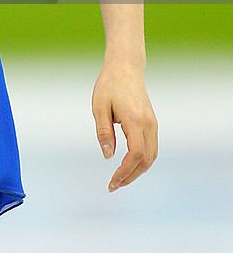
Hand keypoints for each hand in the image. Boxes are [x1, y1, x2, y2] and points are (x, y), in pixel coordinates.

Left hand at [91, 63, 157, 191]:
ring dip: (137, 171)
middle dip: (131, 176)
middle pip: (146, 160)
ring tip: (120, 179)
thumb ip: (104, 132)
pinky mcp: (152, 123)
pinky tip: (128, 165)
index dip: (125, 171)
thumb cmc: (109, 85)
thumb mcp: (99, 107)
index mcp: (134, 120)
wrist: (125, 67)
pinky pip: (151, 148)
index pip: (135, 154)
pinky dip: (142, 161)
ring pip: (151, 156)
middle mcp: (148, 124)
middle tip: (113, 185)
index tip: (112, 181)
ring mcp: (152, 124)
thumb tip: (108, 156)